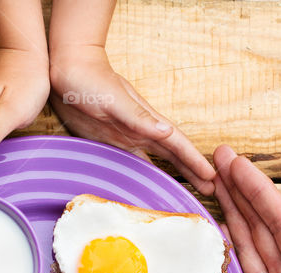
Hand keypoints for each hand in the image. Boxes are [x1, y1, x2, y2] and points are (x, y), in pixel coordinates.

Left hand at [49, 45, 214, 194]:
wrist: (67, 71)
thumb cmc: (91, 80)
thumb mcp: (116, 99)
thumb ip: (139, 117)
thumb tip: (166, 132)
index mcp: (147, 120)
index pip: (178, 144)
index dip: (195, 160)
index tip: (212, 176)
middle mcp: (140, 131)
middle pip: (172, 156)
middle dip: (192, 172)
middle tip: (211, 191)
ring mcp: (125, 139)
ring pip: (154, 163)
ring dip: (171, 177)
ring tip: (186, 193)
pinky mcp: (109, 144)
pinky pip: (130, 165)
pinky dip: (141, 178)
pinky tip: (146, 188)